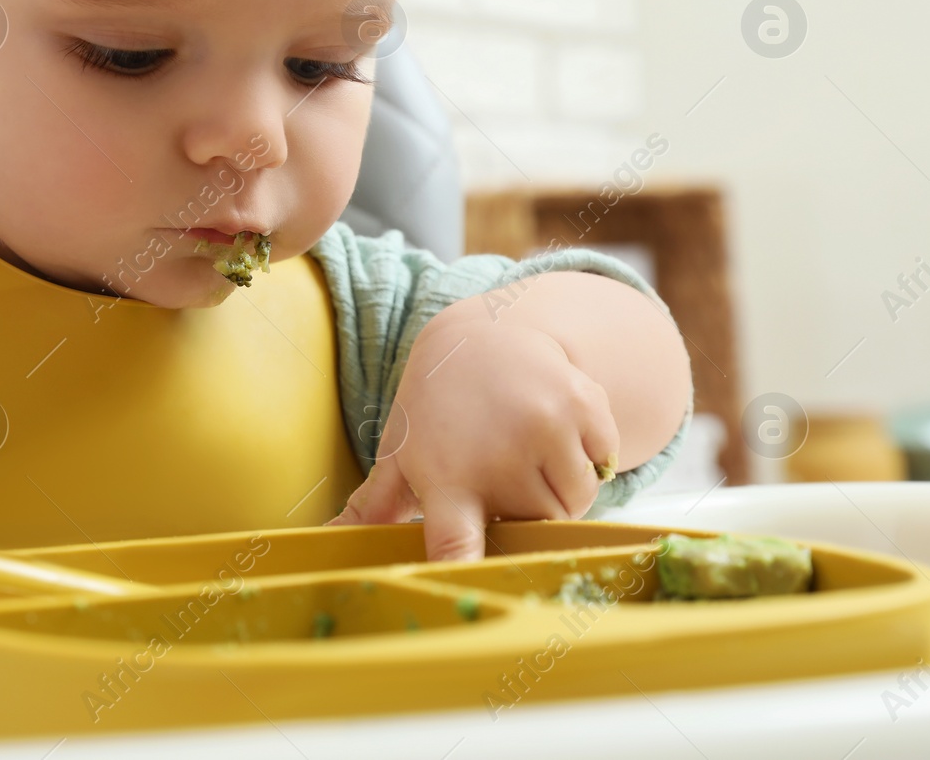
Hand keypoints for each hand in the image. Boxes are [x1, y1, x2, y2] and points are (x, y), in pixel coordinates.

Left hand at [327, 314, 619, 559]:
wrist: (481, 334)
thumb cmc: (435, 408)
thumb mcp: (400, 452)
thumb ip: (373, 505)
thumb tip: (324, 542)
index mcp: (447, 478)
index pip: (455, 544)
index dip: (464, 573)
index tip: (468, 594)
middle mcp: (498, 456)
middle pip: (536, 528)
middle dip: (525, 514)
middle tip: (501, 474)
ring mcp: (546, 428)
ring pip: (576, 502)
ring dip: (560, 489)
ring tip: (525, 452)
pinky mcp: (585, 405)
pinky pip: (605, 463)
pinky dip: (590, 455)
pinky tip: (554, 427)